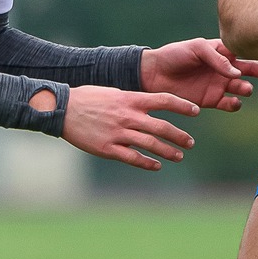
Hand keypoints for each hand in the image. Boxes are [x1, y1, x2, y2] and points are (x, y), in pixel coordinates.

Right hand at [59, 84, 200, 170]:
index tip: (196, 111)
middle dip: (179, 136)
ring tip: (179, 156)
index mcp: (130, 99)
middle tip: (190, 142)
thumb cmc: (87, 98)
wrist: (62, 109)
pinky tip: (156, 165)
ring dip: (168, 152)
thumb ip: (132, 100)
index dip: (182, 106)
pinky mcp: (108, 148)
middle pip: (161, 127)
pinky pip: (133, 158)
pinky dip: (147, 162)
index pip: (164, 100)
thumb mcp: (113, 93)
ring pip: (150, 144)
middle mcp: (127, 116)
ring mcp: (118, 133)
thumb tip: (149, 105)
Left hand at [142, 37, 257, 111]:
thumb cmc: (174, 55)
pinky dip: (234, 104)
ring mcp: (218, 84)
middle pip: (249, 70)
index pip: (244, 53)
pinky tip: (234, 101)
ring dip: (245, 88)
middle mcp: (223, 68)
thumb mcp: (196, 48)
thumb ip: (217, 58)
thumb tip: (237, 72)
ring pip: (241, 87)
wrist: (153, 74)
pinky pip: (229, 104)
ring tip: (244, 88)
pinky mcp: (210, 100)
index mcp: (221, 51)